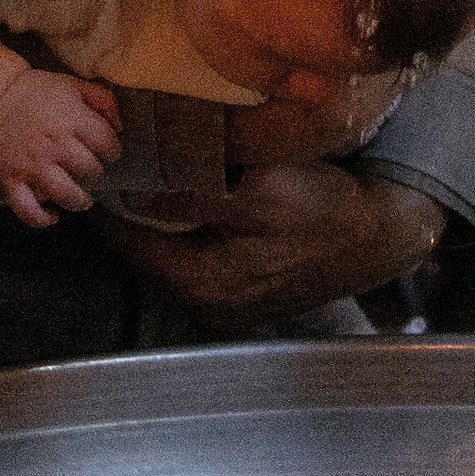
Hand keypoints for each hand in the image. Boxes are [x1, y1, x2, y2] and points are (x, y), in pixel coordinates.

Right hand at [0, 21, 119, 227]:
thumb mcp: (72, 84)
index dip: (112, 149)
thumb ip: (102, 99)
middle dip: (96, 172)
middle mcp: (53, 143)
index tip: (108, 152)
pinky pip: (27, 208)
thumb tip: (119, 125)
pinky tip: (53, 216)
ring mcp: (31, 164)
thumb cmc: (35, 92)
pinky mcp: (10, 179)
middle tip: (92, 172)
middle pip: (89, 168)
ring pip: (64, 193)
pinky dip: (42, 218)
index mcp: (70, 118)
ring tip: (83, 200)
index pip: (105, 141)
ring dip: (79, 201)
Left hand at [105, 161, 442, 324]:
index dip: (108, 207)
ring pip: (172, 259)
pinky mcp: (245, 297)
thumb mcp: (254, 191)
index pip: (131, 244)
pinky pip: (198, 263)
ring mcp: (228, 306)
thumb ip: (188, 196)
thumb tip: (130, 196)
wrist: (379, 236)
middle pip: (148, 255)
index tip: (94, 172)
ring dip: (159, 225)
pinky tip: (191, 204)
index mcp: (202, 281)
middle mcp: (208, 305)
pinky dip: (186, 235)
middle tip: (117, 169)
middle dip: (131, 215)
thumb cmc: (321, 209)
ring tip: (147, 181)